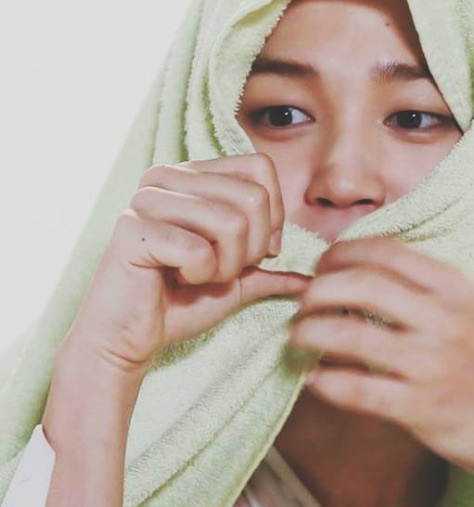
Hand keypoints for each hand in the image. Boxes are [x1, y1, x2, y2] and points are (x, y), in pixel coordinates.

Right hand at [66, 154, 307, 374]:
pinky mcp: (131, 228)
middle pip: (252, 197)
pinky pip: (198, 250)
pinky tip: (175, 279)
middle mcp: (168, 175)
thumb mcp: (237, 280)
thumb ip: (270, 268)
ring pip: (231, 222)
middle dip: (251, 249)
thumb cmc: (180, 303)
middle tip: (220, 270)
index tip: (254, 252)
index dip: (272, 216)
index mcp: (193, 174)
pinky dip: (199, 275)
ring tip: (197, 275)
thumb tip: (313, 276)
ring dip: (226, 266)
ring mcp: (147, 198)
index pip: (260, 167)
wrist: (128, 339)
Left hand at [289, 237, 473, 477]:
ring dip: (310, 333)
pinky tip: (313, 379)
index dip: (340, 253)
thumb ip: (417, 284)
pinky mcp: (421, 408)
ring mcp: (432, 364)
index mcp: (451, 285)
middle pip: (360, 285)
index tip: (320, 266)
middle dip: (318, 290)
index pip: (381, 251)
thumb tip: (352, 267)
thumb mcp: (464, 305)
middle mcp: (443, 318)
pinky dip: (326, 383)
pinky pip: (357, 389)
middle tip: (302, 301)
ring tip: (296, 337)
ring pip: (350, 337)